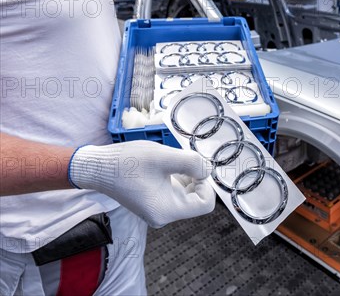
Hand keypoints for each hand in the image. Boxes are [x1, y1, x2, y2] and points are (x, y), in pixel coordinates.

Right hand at [69, 141, 214, 227]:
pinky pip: (177, 191)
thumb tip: (208, 169)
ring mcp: (159, 210)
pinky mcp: (155, 202)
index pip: (205, 204)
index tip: (193, 167)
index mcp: (166, 210)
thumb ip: (191, 162)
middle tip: (180, 161)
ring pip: (188, 193)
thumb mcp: (162, 157)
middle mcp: (164, 215)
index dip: (206, 183)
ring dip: (186, 176)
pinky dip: (177, 177)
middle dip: (196, 178)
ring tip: (168, 163)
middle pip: (197, 199)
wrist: (97, 167)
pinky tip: (164, 166)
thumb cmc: (126, 162)